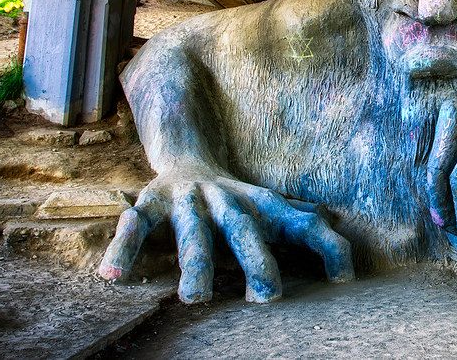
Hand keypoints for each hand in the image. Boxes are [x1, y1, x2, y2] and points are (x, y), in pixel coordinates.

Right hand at [98, 164, 353, 302]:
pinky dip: (123, 246)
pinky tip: (113, 275)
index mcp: (260, 205)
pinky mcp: (151, 200)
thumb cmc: (237, 200)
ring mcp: (188, 200)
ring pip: (192, 233)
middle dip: (256, 260)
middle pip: (244, 230)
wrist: (186, 156)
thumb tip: (340, 244)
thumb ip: (302, 222)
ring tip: (194, 300)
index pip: (299, 224)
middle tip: (267, 297)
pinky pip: (135, 224)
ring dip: (194, 263)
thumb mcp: (271, 208)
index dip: (323, 247)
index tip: (343, 280)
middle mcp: (226, 200)